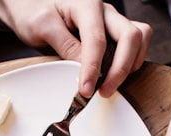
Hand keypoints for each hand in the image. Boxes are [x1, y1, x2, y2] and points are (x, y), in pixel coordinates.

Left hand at [0, 0, 151, 97]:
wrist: (30, 3)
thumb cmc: (33, 10)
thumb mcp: (42, 27)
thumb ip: (65, 45)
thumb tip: (84, 69)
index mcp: (86, 4)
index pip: (97, 40)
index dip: (93, 69)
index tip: (86, 91)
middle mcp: (104, 9)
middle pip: (130, 36)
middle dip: (120, 68)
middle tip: (104, 92)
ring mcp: (112, 19)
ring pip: (139, 37)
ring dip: (130, 64)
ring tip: (110, 83)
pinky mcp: (113, 30)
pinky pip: (136, 42)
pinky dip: (132, 60)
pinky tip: (114, 73)